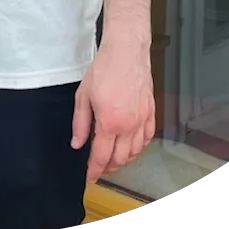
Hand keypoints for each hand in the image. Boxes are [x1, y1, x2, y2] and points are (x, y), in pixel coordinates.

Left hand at [71, 38, 154, 182]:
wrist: (127, 52)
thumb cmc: (103, 70)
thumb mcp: (83, 96)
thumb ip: (80, 123)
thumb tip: (77, 144)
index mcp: (110, 123)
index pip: (102, 156)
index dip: (95, 170)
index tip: (89, 177)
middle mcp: (129, 126)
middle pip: (120, 159)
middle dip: (108, 167)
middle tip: (99, 168)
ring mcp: (143, 120)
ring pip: (135, 151)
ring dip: (124, 159)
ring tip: (112, 160)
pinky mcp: (151, 112)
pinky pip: (147, 138)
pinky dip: (139, 147)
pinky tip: (131, 146)